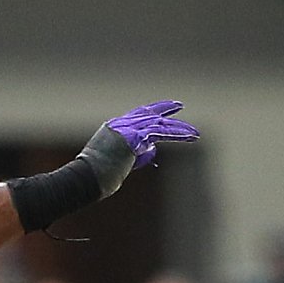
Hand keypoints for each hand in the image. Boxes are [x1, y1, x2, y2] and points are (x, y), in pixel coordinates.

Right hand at [81, 101, 198, 198]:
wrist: (88, 177)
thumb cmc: (98, 176)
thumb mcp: (121, 162)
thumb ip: (138, 153)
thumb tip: (153, 149)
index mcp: (114, 128)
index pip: (136, 114)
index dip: (151, 110)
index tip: (162, 110)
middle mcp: (120, 124)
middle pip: (148, 113)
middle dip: (165, 110)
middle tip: (179, 105)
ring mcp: (126, 129)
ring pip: (158, 124)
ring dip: (179, 128)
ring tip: (195, 134)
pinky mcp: (134, 137)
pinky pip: (160, 133)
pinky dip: (177, 134)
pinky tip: (190, 136)